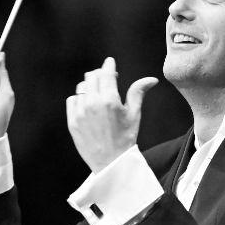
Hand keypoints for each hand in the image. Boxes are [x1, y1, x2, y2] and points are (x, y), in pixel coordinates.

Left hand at [66, 56, 157, 172]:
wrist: (111, 163)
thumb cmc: (126, 138)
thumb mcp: (134, 114)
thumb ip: (138, 92)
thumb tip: (152, 79)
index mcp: (110, 100)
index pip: (106, 73)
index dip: (109, 65)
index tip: (110, 62)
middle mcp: (93, 104)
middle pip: (92, 77)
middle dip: (100, 75)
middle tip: (107, 80)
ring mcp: (80, 113)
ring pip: (82, 87)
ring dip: (90, 86)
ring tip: (98, 94)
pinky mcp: (72, 121)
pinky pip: (72, 100)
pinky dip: (80, 99)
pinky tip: (89, 106)